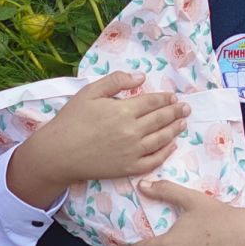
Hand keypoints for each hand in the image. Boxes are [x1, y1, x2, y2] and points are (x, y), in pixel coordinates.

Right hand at [5, 72, 187, 209]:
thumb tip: (141, 77)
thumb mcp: (90, 92)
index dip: (166, 99)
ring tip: (183, 123)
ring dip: (175, 129)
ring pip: (162, 139)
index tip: (173, 97)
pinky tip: (171, 145)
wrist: (58, 153)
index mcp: (124, 110)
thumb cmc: (71, 120)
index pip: (153, 102)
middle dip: (176, 112)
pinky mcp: (129, 168)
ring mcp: (132, 151)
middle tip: (185, 108)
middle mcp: (133, 131)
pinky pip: (154, 161)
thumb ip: (116, 81)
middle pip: (161, 119)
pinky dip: (165, 153)